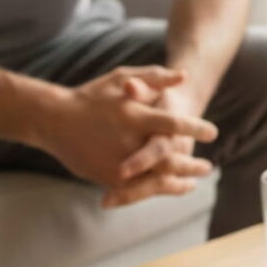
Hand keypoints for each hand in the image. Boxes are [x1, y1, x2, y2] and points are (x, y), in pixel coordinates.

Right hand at [34, 65, 216, 197]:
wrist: (54, 120)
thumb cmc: (93, 95)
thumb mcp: (121, 77)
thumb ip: (154, 78)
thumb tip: (184, 76)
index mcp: (133, 116)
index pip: (173, 124)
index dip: (195, 128)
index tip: (212, 132)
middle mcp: (127, 142)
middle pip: (169, 159)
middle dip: (191, 164)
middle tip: (208, 166)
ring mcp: (117, 163)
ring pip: (157, 179)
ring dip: (180, 181)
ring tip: (195, 181)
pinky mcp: (109, 178)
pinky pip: (140, 189)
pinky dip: (159, 189)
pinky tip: (172, 187)